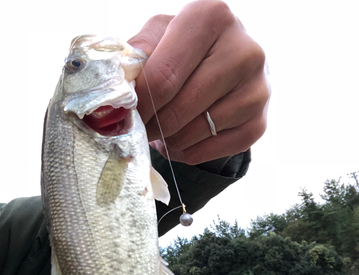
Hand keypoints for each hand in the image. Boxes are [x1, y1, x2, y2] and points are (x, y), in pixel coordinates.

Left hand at [128, 0, 269, 164]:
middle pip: (179, 108)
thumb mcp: (159, 36)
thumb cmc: (186, 49)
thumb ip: (137, 57)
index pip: (163, 76)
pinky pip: (213, 151)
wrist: (229, 63)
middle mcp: (244, 51)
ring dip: (170, 140)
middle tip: (140, 129)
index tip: (125, 115)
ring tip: (162, 131)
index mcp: (212, 17)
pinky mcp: (260, 123)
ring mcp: (258, 90)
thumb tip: (119, 94)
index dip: (139, 104)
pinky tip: (182, 141)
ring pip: (196, 132)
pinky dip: (189, 152)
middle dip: (152, 125)